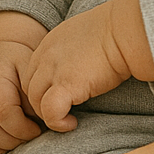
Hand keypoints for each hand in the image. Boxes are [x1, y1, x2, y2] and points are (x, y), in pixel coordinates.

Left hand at [22, 0, 153, 130]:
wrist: (125, 31)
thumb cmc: (114, 33)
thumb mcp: (82, 36)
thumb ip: (71, 51)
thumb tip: (78, 65)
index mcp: (49, 44)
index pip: (31, 73)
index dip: (41, 90)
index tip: (58, 98)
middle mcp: (46, 56)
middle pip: (29, 89)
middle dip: (41, 104)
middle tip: (61, 112)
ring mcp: (54, 70)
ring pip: (35, 102)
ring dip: (48, 115)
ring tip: (67, 119)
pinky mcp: (67, 85)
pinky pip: (50, 112)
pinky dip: (57, 122)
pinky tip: (72, 122)